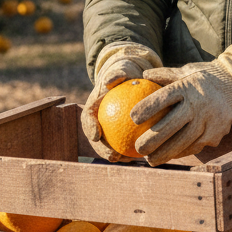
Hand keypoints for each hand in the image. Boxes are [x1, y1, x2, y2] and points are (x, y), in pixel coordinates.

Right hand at [80, 43, 161, 162]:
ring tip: (128, 160)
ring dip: (116, 156)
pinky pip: (125, 144)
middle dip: (102, 150)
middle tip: (113, 156)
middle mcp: (97, 120)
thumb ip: (117, 74)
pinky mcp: (120, 134)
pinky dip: (131, 151)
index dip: (89, 127)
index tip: (96, 135)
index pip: (87, 118)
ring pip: (109, 146)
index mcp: (93, 106)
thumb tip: (112, 79)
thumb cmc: (126, 74)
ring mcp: (108, 128)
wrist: (132, 80)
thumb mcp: (121, 70)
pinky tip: (143, 157)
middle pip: (95, 139)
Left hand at [129, 45, 231, 165]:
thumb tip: (141, 77)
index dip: (147, 107)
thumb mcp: (185, 71)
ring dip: (165, 153)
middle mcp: (199, 104)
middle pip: (171, 125)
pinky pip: (195, 146)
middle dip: (152, 139)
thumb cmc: (202, 79)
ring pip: (184, 141)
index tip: (132, 118)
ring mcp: (210, 120)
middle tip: (137, 148)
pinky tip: (168, 157)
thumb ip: (163, 75)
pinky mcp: (216, 133)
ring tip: (149, 160)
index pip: (164, 97)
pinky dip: (180, 153)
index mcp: (188, 86)